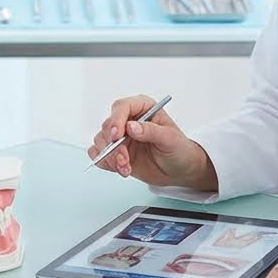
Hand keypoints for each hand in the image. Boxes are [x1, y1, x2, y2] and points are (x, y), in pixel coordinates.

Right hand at [86, 95, 217, 190]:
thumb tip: (131, 127)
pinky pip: (98, 154)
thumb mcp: (170, 139)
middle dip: (113, 146)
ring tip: (126, 168)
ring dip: (110, 157)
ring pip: (101, 141)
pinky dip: (106, 163)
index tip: (117, 136)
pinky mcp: (115, 152)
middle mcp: (128, 120)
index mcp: (143, 108)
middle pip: (108, 126)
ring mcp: (121, 137)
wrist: (179, 170)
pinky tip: (121, 169)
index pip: (122, 107)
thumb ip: (151, 131)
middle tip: (124, 159)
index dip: (116, 120)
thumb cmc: (179, 149)